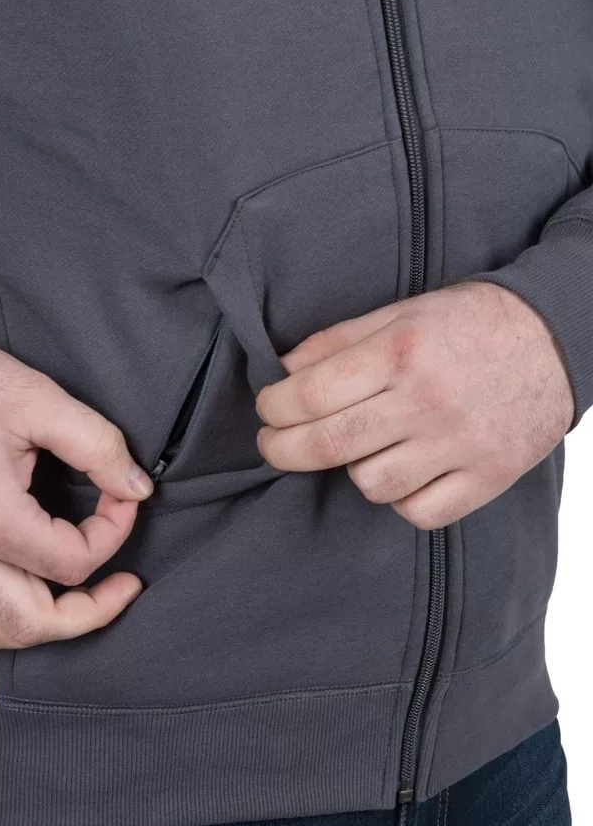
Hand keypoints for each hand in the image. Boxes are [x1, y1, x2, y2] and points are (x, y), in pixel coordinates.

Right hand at [0, 337, 153, 713]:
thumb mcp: (37, 398)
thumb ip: (96, 444)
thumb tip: (137, 488)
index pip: (74, 560)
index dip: (115, 532)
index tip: (121, 496)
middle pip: (36, 620)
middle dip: (91, 611)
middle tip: (121, 583)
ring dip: (39, 634)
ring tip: (74, 611)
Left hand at [255, 281, 573, 529]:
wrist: (558, 337)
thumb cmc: (467, 323)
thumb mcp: (399, 313)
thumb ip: (336, 342)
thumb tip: (282, 372)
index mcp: (401, 352)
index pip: (311, 395)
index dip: (273, 407)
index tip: (267, 409)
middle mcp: (428, 401)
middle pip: (329, 444)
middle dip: (282, 449)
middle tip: (272, 443)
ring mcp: (462, 444)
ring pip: (371, 484)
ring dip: (351, 470)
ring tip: (358, 449)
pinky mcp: (490, 476)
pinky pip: (420, 512)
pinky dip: (401, 499)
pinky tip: (401, 473)